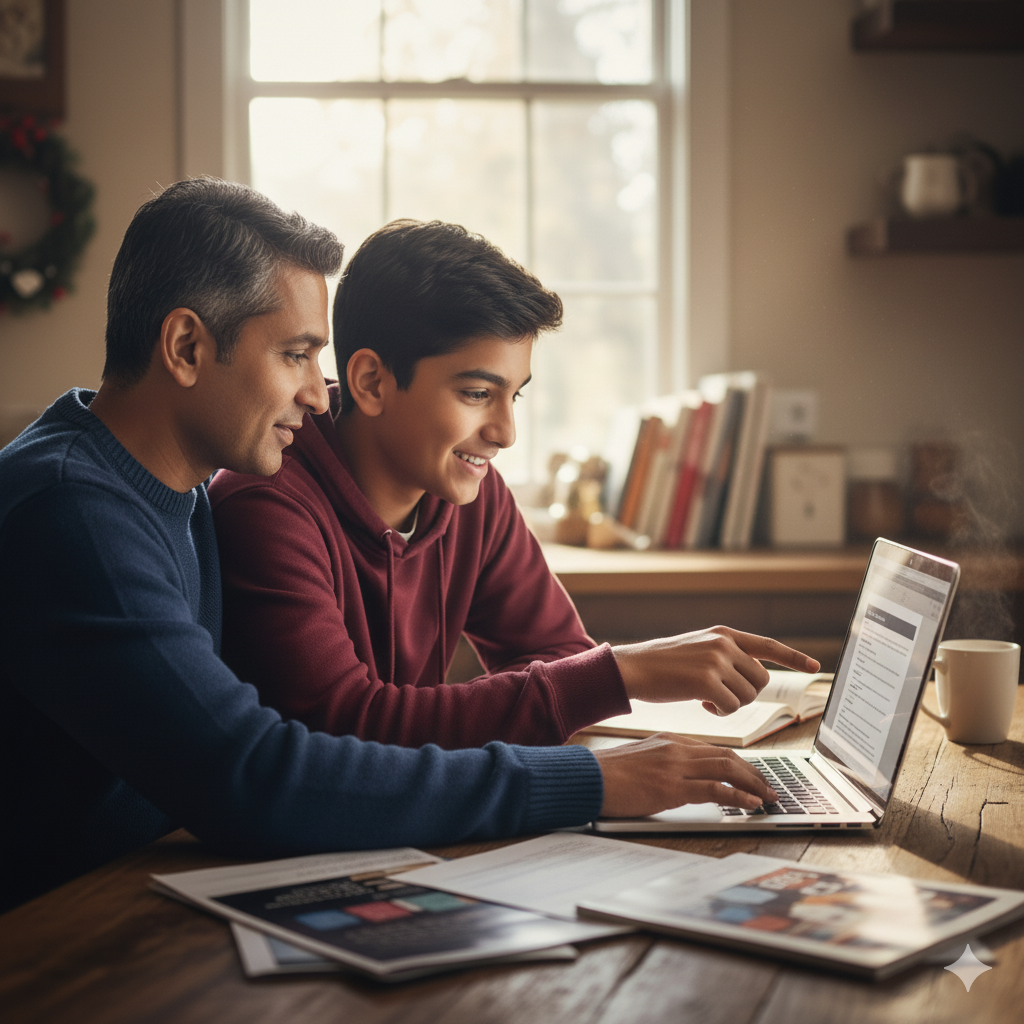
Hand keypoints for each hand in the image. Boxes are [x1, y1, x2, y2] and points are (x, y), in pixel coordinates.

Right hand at [594, 733, 777, 816]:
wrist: (587, 777)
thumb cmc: (608, 773)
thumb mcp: (642, 760)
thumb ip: (665, 765)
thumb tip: (685, 781)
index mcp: (670, 740)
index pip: (713, 749)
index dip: (739, 763)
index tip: (753, 775)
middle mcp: (676, 749)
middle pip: (726, 755)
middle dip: (753, 772)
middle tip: (770, 786)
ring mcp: (675, 767)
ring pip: (726, 768)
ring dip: (753, 783)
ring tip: (768, 796)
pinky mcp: (671, 787)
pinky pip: (714, 789)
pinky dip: (737, 795)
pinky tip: (750, 803)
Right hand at [612, 626, 819, 715]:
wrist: (634, 667)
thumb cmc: (663, 664)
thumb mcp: (698, 648)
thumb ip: (726, 655)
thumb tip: (754, 674)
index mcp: (724, 634)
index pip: (768, 645)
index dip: (793, 657)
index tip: (815, 665)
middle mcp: (724, 644)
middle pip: (761, 680)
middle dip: (746, 694)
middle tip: (721, 697)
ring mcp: (716, 661)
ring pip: (747, 696)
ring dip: (731, 705)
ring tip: (707, 700)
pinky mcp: (707, 682)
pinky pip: (731, 708)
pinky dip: (720, 713)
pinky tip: (702, 706)